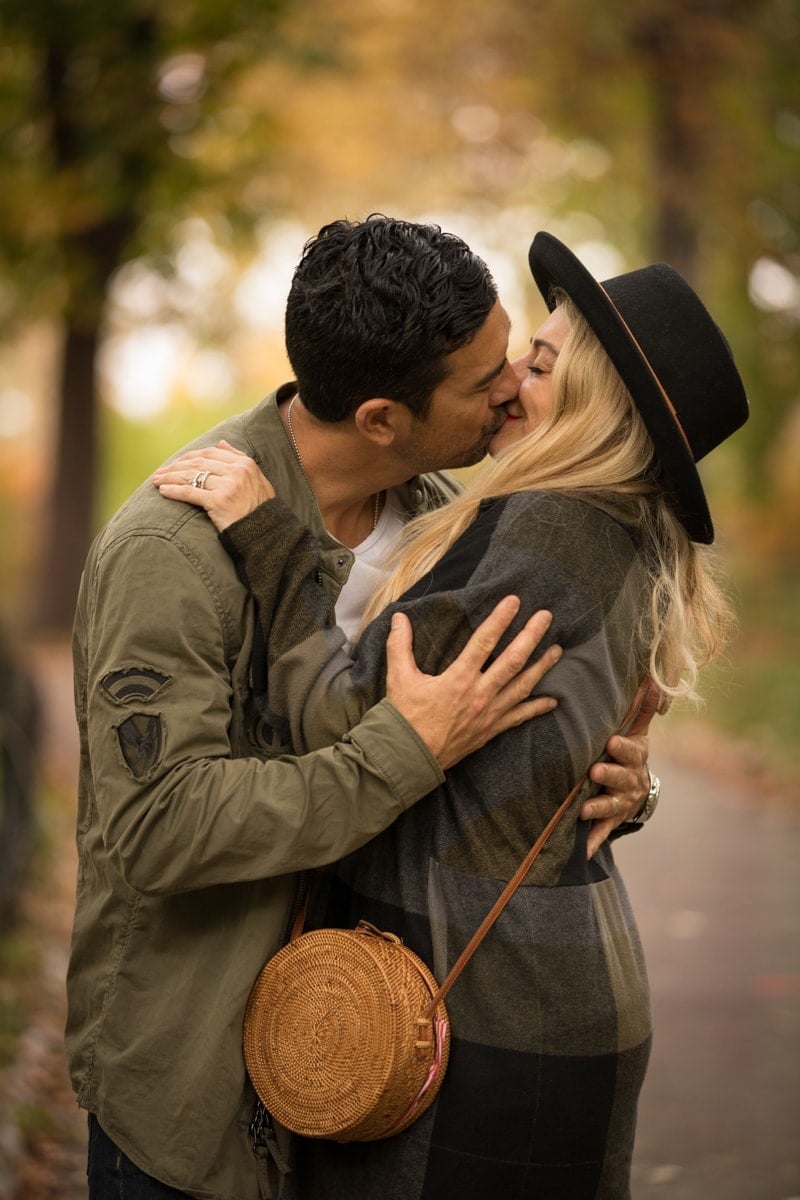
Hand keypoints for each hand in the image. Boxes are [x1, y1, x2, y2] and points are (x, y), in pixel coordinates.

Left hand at [152, 441, 274, 530]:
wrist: (266, 534)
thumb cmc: (259, 509)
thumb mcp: (256, 479)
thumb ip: (239, 458)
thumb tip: (221, 443)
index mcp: (245, 463)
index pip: (210, 453)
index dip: (190, 457)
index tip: (176, 463)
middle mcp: (237, 471)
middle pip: (198, 463)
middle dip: (175, 467)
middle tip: (159, 473)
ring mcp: (228, 486)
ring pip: (191, 476)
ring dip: (170, 478)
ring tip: (156, 481)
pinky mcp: (219, 501)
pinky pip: (190, 493)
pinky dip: (174, 491)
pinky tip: (163, 491)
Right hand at [384, 596, 560, 769]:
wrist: (409, 758)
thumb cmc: (403, 718)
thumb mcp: (399, 678)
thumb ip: (399, 645)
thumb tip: (399, 618)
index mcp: (458, 678)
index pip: (485, 642)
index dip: (501, 619)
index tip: (514, 601)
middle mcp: (479, 693)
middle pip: (513, 660)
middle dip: (532, 636)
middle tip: (546, 617)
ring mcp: (489, 713)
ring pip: (523, 686)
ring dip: (542, 666)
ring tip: (557, 650)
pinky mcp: (491, 730)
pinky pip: (520, 717)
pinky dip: (538, 707)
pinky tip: (553, 700)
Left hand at [582, 678, 660, 857]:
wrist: (638, 791)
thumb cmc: (628, 753)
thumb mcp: (637, 732)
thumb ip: (641, 708)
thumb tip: (652, 679)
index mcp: (636, 756)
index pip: (631, 751)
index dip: (623, 748)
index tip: (610, 741)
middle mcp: (631, 781)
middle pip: (621, 778)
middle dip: (609, 775)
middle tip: (594, 771)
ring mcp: (622, 803)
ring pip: (611, 806)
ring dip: (598, 808)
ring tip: (584, 811)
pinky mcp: (611, 822)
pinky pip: (602, 833)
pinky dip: (592, 842)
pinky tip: (582, 851)